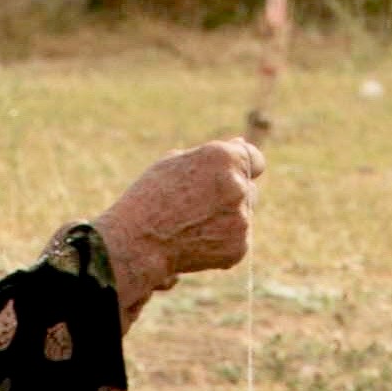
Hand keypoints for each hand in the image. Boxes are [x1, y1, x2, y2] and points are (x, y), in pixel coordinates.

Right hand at [95, 138, 262, 321]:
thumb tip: (240, 144)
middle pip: (249, 189)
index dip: (242, 168)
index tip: (227, 178)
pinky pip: (238, 239)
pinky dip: (221, 242)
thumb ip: (212, 155)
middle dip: (231, 197)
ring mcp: (242, 218)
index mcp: (223, 158)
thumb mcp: (174, 163)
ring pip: (243, 215)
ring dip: (226, 219)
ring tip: (191, 226)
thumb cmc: (149, 198)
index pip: (255, 159)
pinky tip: (194, 242)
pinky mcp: (240, 246)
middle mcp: (238, 185)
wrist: (136, 244)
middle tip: (197, 207)